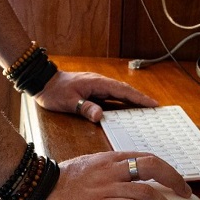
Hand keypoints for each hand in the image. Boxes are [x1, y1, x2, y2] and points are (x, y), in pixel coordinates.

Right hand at [32, 151, 189, 199]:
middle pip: (153, 167)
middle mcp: (112, 170)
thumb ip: (112, 167)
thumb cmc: (65, 179)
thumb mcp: (92, 164)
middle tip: (185, 195)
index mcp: (111, 158)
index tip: (178, 181)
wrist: (42, 188)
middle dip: (175, 181)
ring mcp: (106, 187)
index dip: (168, 169)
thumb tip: (134, 178)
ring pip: (147, 193)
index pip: (147, 157)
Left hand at [34, 69, 157, 122]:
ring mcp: (97, 86)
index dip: (139, 98)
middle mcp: (100, 83)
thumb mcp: (69, 102)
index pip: (123, 91)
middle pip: (125, 91)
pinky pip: (112, 97)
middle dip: (141, 99)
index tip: (153, 104)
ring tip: (147, 110)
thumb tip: (100, 116)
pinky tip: (127, 110)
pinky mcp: (93, 91)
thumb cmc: (55, 91)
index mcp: (98, 83)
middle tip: (156, 108)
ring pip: (119, 93)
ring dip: (133, 100)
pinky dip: (122, 102)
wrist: (43, 82)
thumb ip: (85, 108)